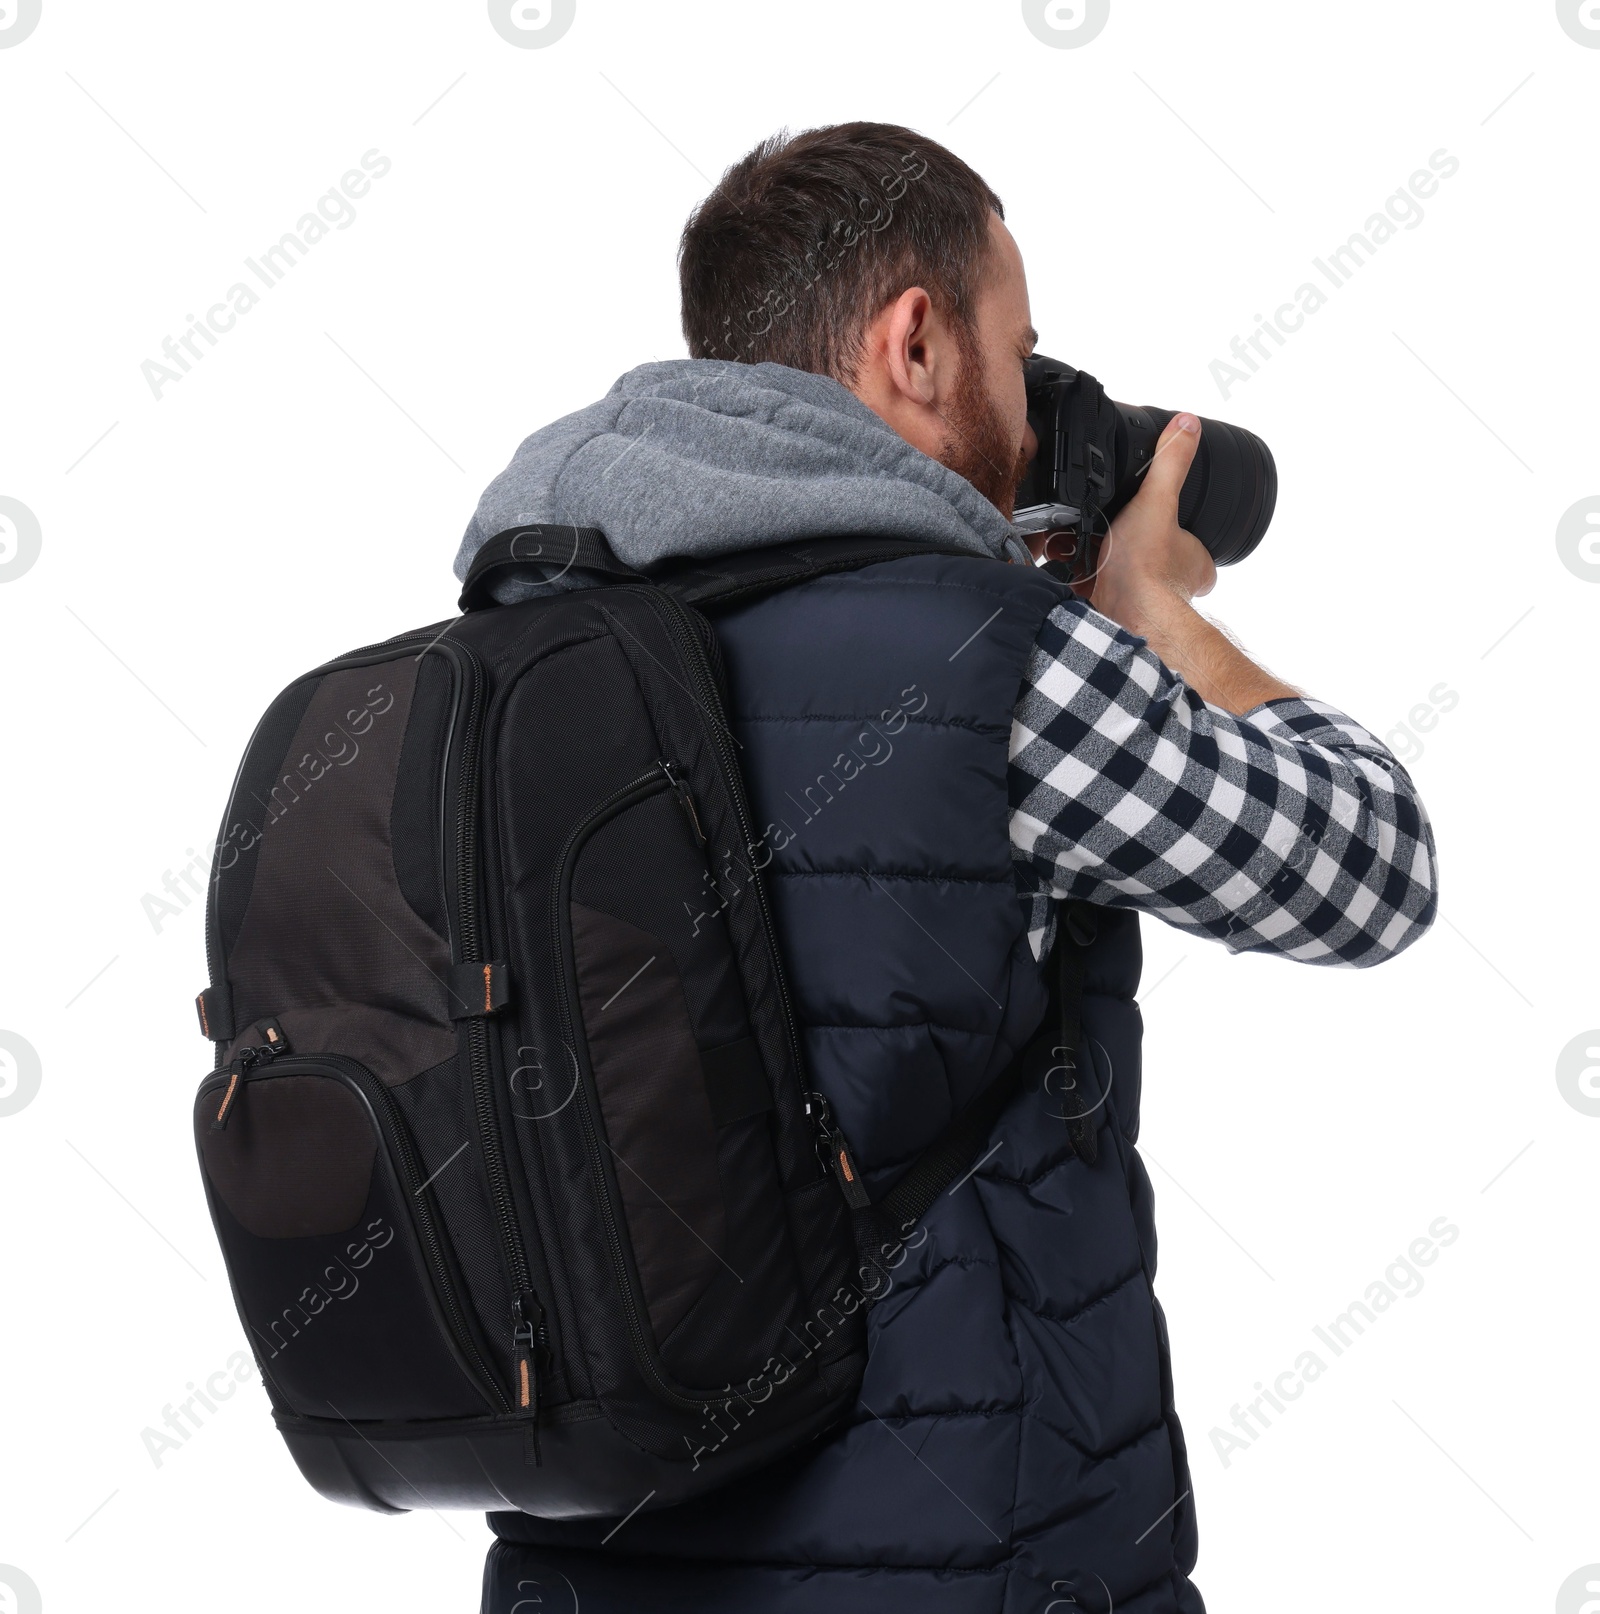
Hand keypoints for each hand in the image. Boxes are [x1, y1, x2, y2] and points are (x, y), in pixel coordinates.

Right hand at [1045, 411, 1297, 713]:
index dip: (1168, 523)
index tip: (1148, 512)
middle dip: (1122, 537)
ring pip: (1116, 569)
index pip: (1188, 537)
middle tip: (1104, 521)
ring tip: (1076, 535)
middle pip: (1145, 550)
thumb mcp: (1157, 501)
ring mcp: (1138, 599)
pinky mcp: (1107, 608)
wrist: (1119, 616)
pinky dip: (1075, 575)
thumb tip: (1187, 424)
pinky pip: (1089, 586)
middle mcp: (1170, 584)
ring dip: (1094, 554)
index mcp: (1193, 559)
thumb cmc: (1146, 569)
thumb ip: (1171, 463)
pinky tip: (1062, 558)